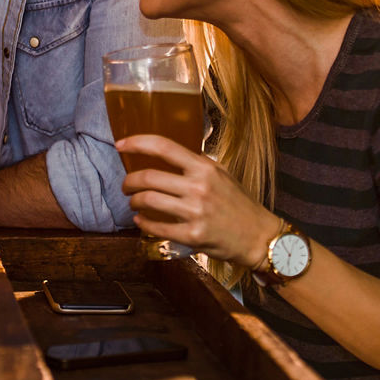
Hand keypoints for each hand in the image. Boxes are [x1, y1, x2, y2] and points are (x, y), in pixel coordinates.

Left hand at [117, 135, 275, 269]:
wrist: (259, 236)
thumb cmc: (239, 203)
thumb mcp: (221, 174)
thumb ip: (195, 165)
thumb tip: (165, 156)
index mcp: (204, 167)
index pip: (163, 147)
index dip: (136, 143)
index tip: (120, 144)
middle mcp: (198, 187)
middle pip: (148, 177)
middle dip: (129, 182)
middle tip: (126, 186)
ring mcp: (195, 212)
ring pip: (148, 201)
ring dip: (134, 202)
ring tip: (134, 203)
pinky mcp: (193, 236)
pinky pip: (157, 228)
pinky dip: (144, 224)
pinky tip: (142, 222)